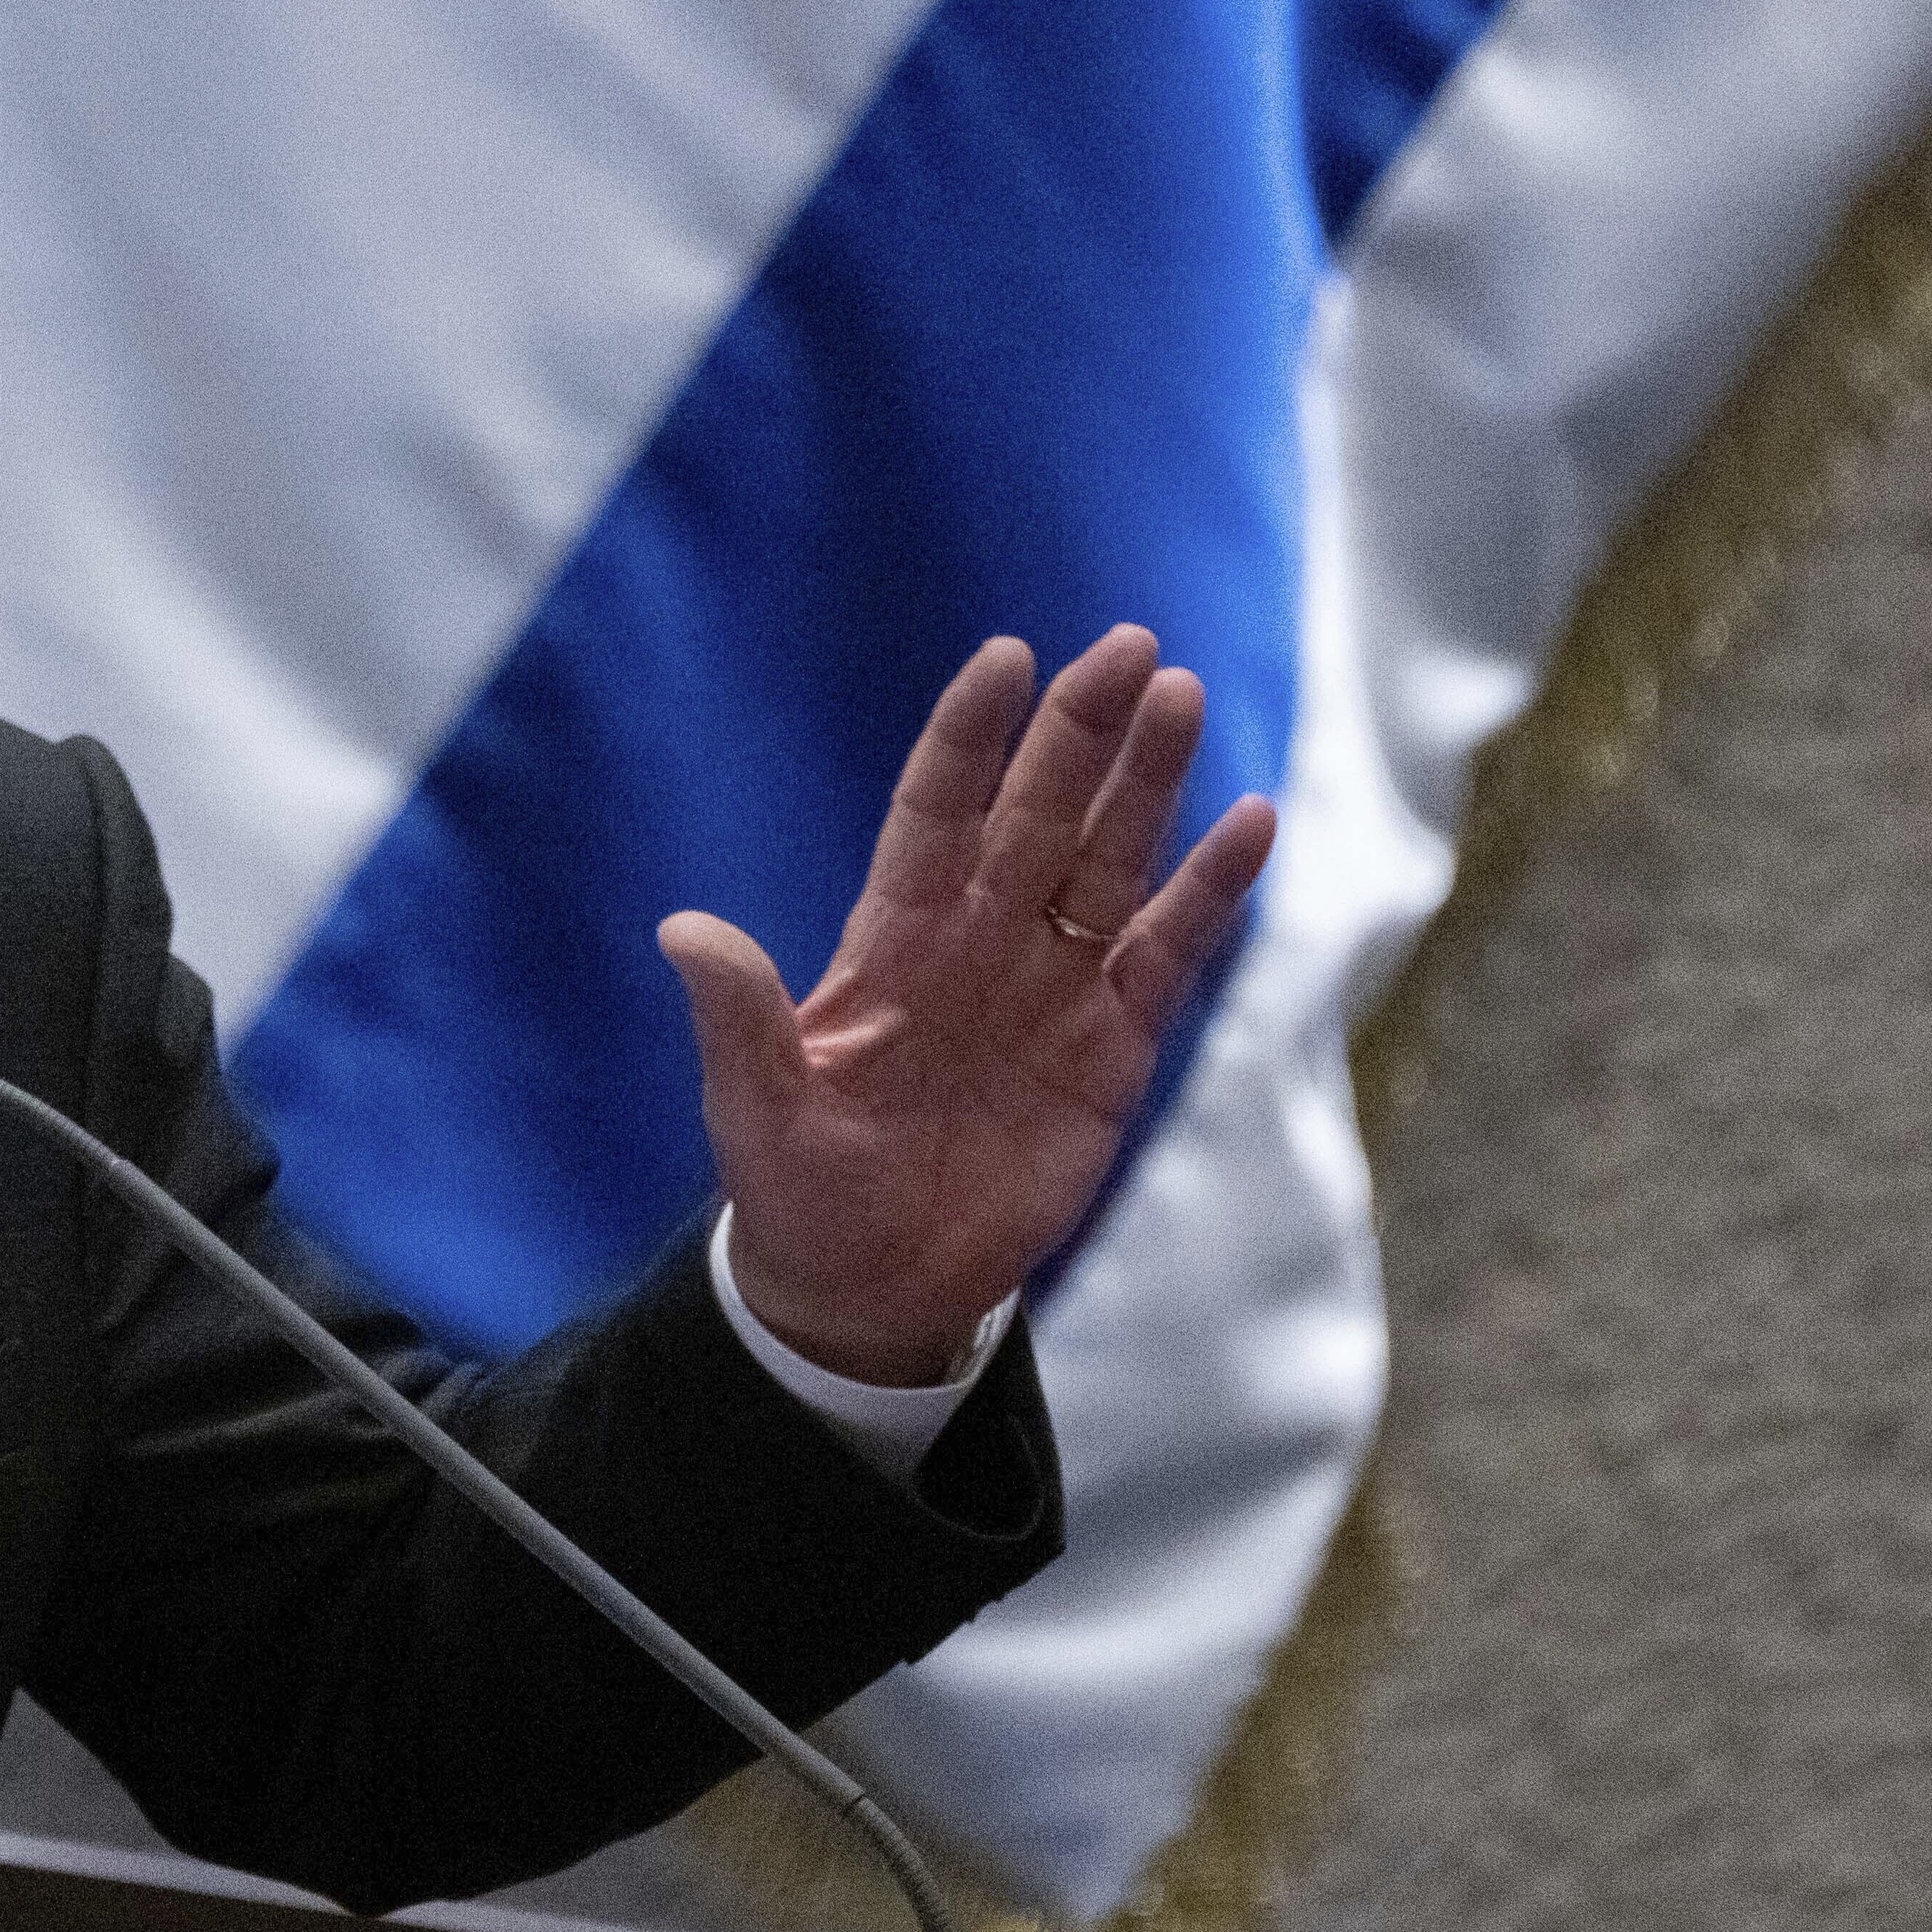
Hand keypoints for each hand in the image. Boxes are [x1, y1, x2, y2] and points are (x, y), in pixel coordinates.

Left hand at [657, 630, 1275, 1386]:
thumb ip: (738, 1017)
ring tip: (1180, 699)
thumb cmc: (800, 1189)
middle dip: (1080, 731)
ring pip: (1110, 860)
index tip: (1005, 657)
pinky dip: (1209, 891)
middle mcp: (979, 941)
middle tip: (1129, 647)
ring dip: (1148, 784)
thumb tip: (681, 930)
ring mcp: (1051, 986)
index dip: (969, 737)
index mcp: (891, 941)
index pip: (936, 810)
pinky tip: (1250, 823)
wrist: (870, 1284)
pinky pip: (1167, 952)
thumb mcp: (757, 1107)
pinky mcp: (1112, 1046)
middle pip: (1039, 812)